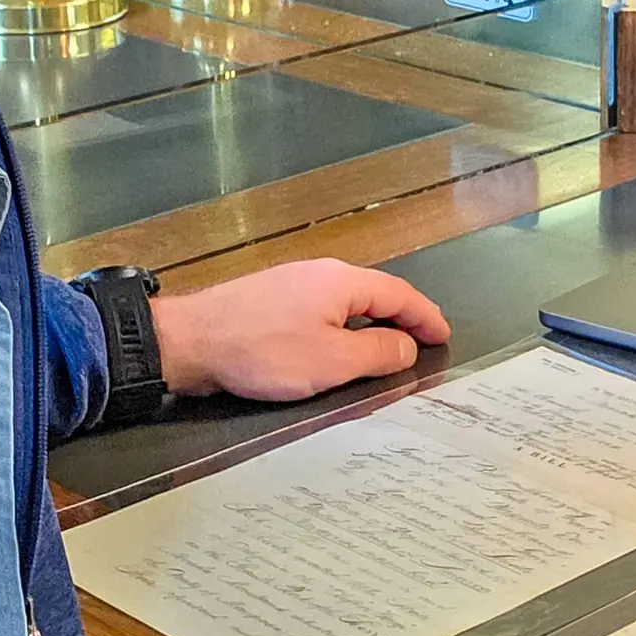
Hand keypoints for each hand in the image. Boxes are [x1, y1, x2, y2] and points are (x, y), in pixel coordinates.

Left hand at [150, 259, 450, 400]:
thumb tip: (407, 345)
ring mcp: (293, 283)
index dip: (425, 316)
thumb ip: (376, 354)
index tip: (444, 336)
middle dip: (402, 317)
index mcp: (342, 281)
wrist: (191, 341)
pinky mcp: (271, 300)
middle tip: (423, 343)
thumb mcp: (331, 362)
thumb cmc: (264, 351)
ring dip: (372, 324)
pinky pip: (323, 310)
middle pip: (375, 293)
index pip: (399, 293)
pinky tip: (339, 347)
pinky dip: (344, 327)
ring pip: (347, 302)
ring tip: (388, 350)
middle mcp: (321, 273)